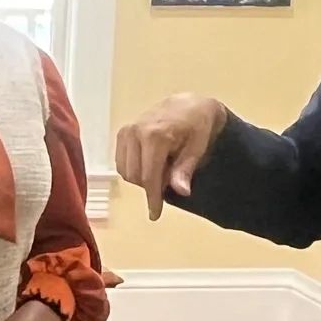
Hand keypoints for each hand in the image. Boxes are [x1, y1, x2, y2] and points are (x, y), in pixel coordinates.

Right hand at [115, 94, 228, 220]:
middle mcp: (135, 132)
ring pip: (125, 171)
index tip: (155, 214)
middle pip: (135, 176)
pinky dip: (134, 169)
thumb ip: (186, 169)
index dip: (152, 198)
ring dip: (142, 178)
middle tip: (170, 179)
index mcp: (155, 135)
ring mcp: (126, 132)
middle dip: (151, 185)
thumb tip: (181, 192)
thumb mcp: (198, 148)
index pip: (148, 176)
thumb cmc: (197, 127)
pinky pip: (122, 163)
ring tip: (162, 168)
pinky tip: (150, 162)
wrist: (188, 106)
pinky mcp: (121, 133)